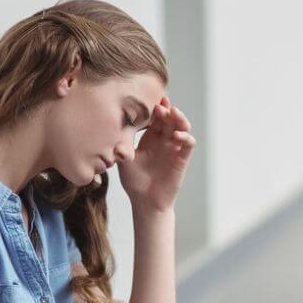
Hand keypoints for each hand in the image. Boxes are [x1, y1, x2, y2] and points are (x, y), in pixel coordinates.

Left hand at [117, 95, 195, 212]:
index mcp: (150, 138)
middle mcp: (163, 140)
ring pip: (182, 127)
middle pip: (170, 118)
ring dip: (179, 118)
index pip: (155, 117)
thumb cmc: (134, 182)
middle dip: (167, 109)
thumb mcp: (125, 162)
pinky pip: (188, 143)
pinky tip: (176, 136)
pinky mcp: (182, 158)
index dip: (155, 108)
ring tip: (173, 113)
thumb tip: (114, 138)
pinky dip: (185, 137)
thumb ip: (122, 149)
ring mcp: (174, 148)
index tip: (151, 101)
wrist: (146, 202)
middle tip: (161, 105)